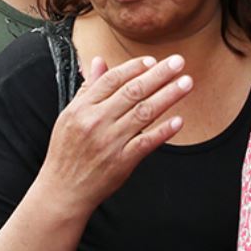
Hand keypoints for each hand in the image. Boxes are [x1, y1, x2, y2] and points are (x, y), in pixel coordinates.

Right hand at [34, 55, 191, 216]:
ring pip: (144, 112)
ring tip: (186, 83)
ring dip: (168, 96)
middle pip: (132, 91)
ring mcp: (110, 142)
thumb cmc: (67, 152)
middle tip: (178, 62)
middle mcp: (97, 122)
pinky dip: (163, 131)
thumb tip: (98, 61)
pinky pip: (146, 143)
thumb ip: (87, 88)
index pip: (112, 80)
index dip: (134, 67)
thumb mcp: (69, 116)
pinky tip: (179, 121)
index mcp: (82, 108)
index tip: (153, 60)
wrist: (63, 190)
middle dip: (159, 74)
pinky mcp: (122, 162)